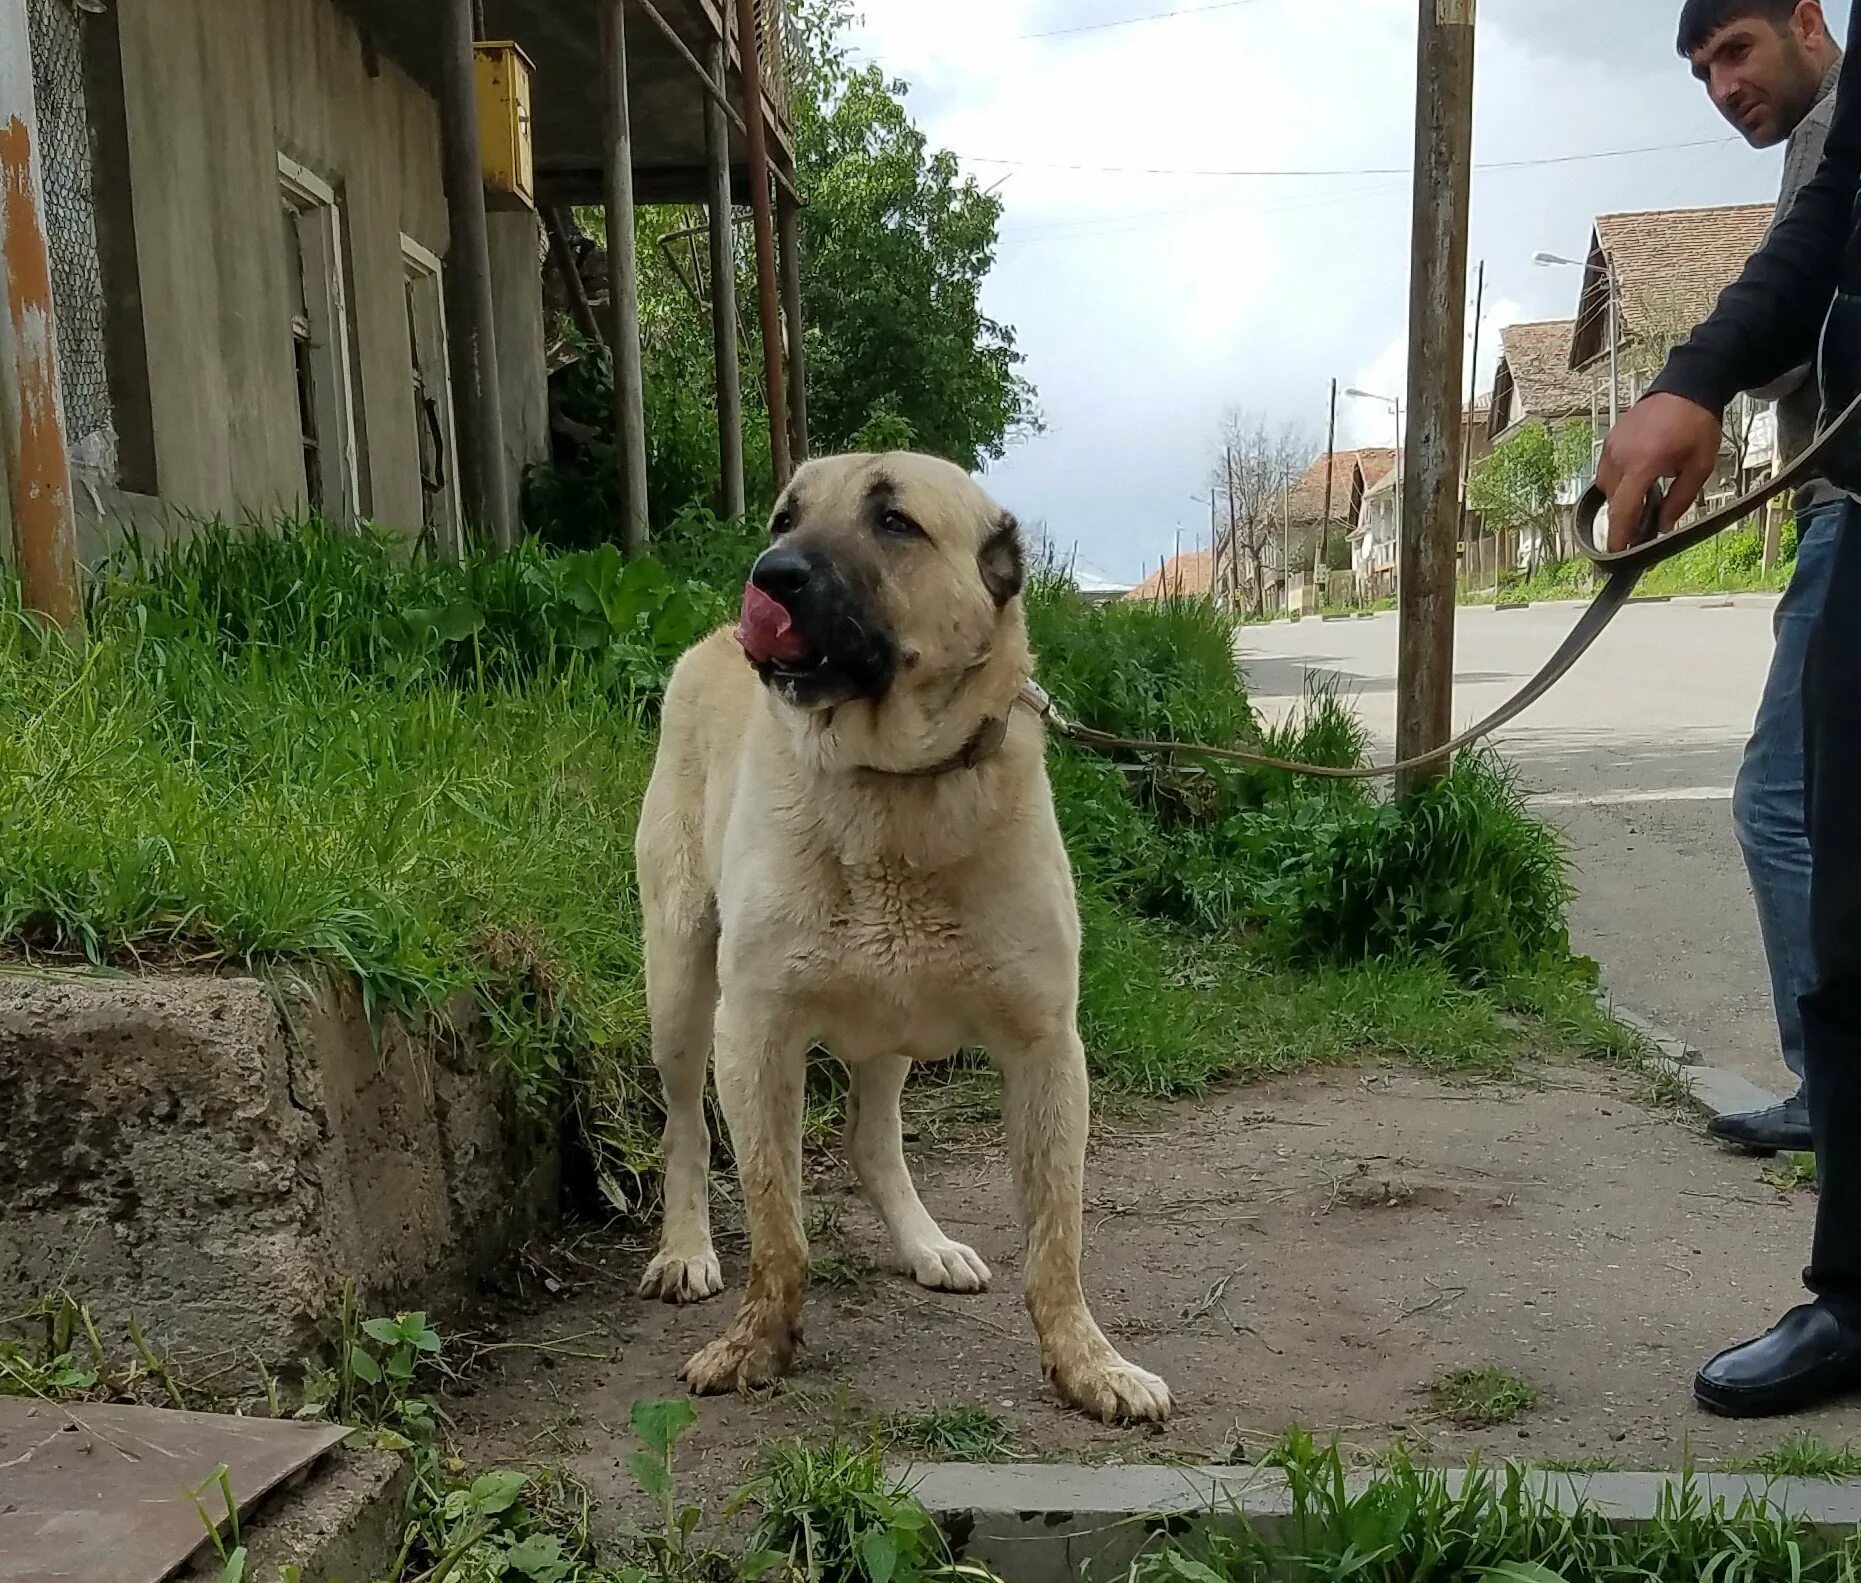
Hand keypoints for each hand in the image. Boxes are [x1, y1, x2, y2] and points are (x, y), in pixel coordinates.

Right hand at [1595, 394, 1721, 551]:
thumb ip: (1680, 500)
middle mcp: (1620, 456)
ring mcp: (1611, 447)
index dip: (1619, 535)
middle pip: (1614, 501)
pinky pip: (1607, 471)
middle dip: (1626, 517)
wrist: (1686, 387)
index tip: (1617, 553)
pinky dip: (1619, 482)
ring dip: (1622, 498)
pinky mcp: (1610, 441)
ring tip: (1644, 497)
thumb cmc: (1696, 423)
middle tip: (1642, 526)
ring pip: (1607, 488)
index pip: (1623, 508)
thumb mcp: (1700, 466)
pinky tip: (1638, 479)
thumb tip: (1663, 525)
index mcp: (1643, 462)